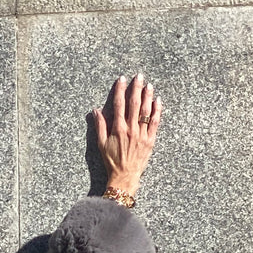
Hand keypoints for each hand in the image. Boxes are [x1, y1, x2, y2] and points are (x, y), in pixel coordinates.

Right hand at [91, 74, 162, 189]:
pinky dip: (157, 110)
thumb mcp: (102, 145)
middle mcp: (131, 129)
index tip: (122, 79)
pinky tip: (157, 100)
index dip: (120, 90)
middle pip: (134, 104)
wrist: (124, 176)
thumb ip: (100, 126)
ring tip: (148, 84)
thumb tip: (95, 111)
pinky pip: (155, 122)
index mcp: (118, 129)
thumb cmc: (112, 162)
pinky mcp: (150, 139)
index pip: (119, 105)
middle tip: (138, 76)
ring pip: (146, 111)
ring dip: (147, 96)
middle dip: (136, 88)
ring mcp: (142, 134)